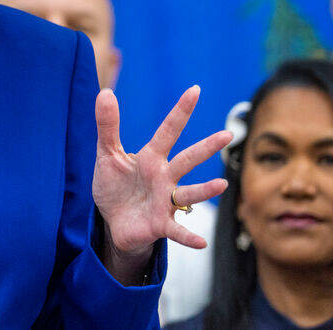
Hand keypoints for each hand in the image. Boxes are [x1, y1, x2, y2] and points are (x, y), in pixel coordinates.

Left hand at [92, 86, 231, 262]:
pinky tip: (201, 242)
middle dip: (206, 148)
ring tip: (222, 185)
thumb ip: (107, 125)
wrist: (113, 221)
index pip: (168, 130)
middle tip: (227, 134)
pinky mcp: (161, 225)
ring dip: (204, 190)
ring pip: (188, 194)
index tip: (195, 90)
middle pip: (187, 159)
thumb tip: (105, 92)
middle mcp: (164, 177)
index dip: (180, 111)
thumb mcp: (107, 154)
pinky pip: (177, 231)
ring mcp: (166, 201)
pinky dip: (188, 237)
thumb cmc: (116, 185)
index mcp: (151, 157)